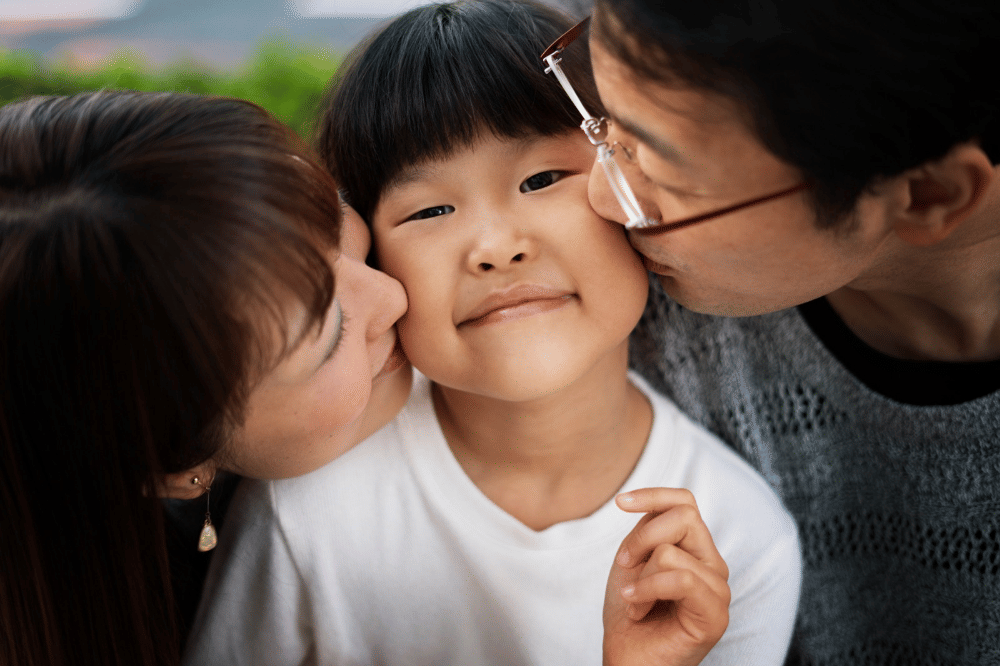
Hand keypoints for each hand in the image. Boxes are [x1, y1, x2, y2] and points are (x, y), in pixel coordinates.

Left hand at [603, 488, 730, 665]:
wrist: (628, 659)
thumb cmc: (630, 613)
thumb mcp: (635, 560)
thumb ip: (650, 530)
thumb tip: (656, 504)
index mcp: (696, 549)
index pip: (685, 501)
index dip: (653, 494)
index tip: (620, 503)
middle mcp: (713, 565)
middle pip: (684, 516)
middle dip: (641, 539)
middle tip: (625, 566)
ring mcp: (718, 589)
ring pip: (671, 552)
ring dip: (640, 578)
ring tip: (635, 601)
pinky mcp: (716, 614)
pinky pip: (682, 579)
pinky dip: (648, 590)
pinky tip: (636, 607)